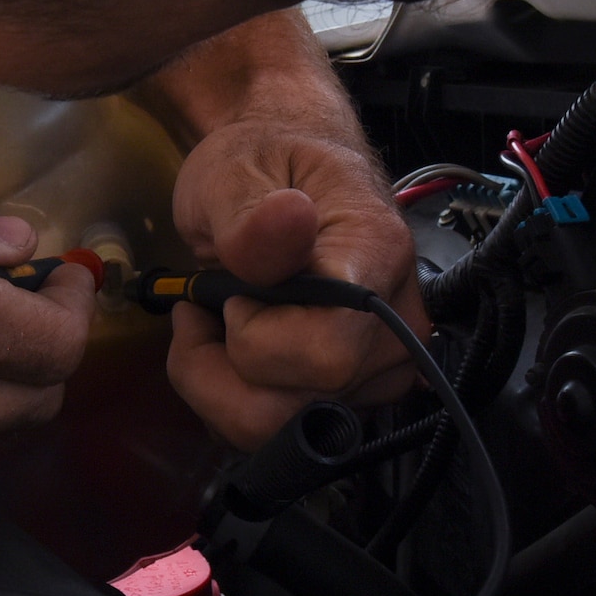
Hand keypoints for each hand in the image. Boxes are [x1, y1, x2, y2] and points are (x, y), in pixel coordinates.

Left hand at [165, 118, 428, 450]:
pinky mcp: (351, 394)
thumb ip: (249, 212)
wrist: (284, 178)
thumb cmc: (265, 166)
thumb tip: (286, 224)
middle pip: (300, 404)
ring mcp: (379, 368)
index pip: (325, 351)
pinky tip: (227, 347)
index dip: (257, 337)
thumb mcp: (235, 171)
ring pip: (281, 428)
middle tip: (200, 308)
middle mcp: (396, 325)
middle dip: (220, 368)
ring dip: (219, 387)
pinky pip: (275, 429)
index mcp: (378, 256)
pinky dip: (230, 398)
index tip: (233, 291)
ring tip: (209, 326)